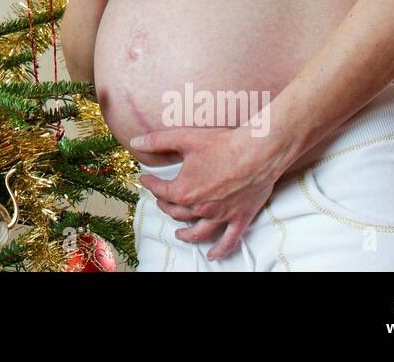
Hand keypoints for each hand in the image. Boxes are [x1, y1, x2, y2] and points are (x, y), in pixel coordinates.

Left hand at [129, 124, 287, 261]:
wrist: (258, 151)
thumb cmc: (222, 143)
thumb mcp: (184, 137)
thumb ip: (157, 141)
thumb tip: (135, 142)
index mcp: (184, 190)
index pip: (160, 191)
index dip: (150, 184)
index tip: (146, 179)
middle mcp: (200, 208)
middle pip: (177, 212)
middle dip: (165, 206)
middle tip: (162, 200)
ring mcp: (221, 216)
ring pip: (198, 232)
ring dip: (186, 234)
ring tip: (179, 234)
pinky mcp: (240, 218)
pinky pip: (228, 241)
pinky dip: (219, 250)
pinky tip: (213, 255)